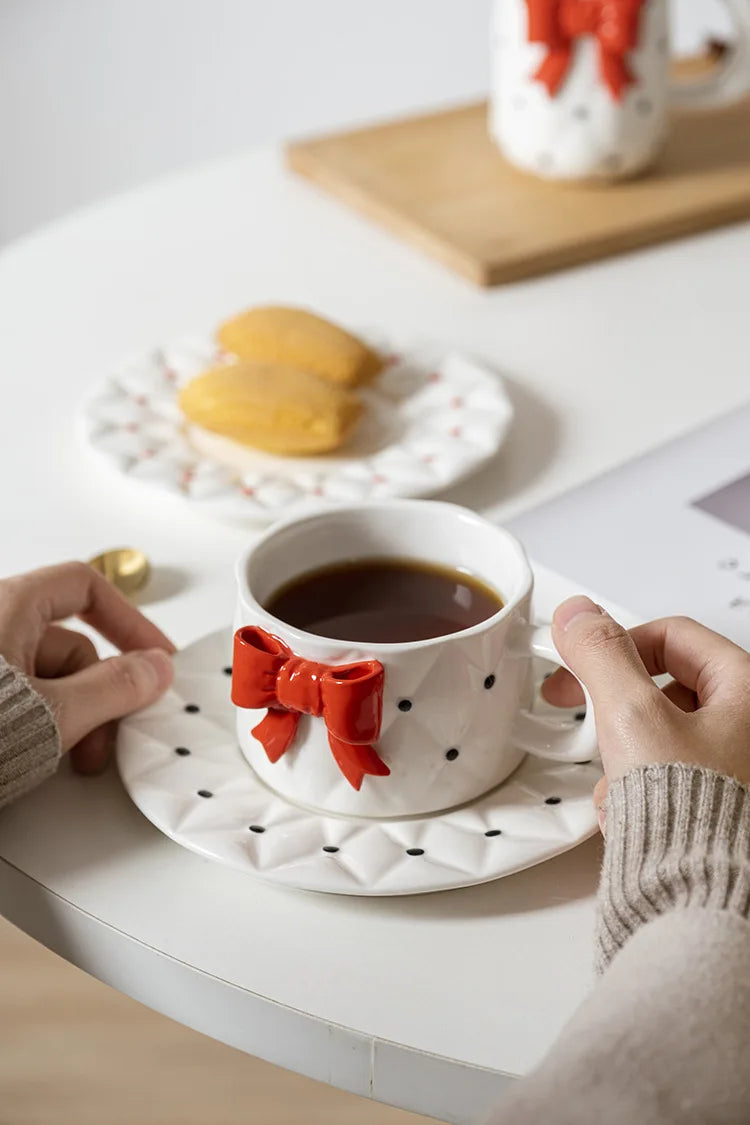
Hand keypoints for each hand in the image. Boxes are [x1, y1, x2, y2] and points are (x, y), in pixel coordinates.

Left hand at [0, 562, 174, 773]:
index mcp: (7, 605)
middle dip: (99, 694)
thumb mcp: (51, 713)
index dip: (126, 620)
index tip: (154, 657)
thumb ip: (112, 688)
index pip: (83, 587)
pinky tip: (37, 757)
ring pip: (46, 676)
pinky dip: (40, 721)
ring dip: (72, 716)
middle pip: (70, 643)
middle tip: (108, 737)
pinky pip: (21, 695)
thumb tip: (154, 670)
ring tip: (68, 759)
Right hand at [543, 596, 749, 825]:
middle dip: (618, 704)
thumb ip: (602, 655)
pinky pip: (666, 771)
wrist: (700, 894)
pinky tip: (626, 807)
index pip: (672, 636)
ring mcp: (735, 765)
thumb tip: (580, 616)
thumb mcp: (633, 715)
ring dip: (626, 750)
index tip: (581, 661)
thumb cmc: (694, 815)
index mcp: (747, 691)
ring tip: (616, 775)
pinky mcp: (717, 801)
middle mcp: (748, 726)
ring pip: (661, 731)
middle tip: (583, 704)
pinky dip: (638, 783)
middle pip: (665, 684)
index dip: (619, 643)